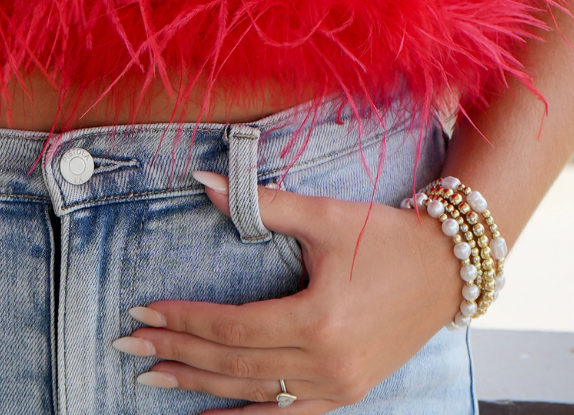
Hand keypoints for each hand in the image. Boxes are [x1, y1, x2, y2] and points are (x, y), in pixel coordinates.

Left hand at [111, 171, 460, 412]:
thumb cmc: (386, 236)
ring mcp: (337, 387)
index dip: (184, 319)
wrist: (446, 269)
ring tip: (152, 376)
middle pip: (234, 362)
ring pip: (253, 392)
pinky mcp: (345, 394)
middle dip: (177, 352)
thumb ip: (261, 203)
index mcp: (318, 320)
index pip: (232, 326)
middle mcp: (326, 363)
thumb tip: (204, 181)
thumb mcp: (325, 216)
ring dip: (199, 385)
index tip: (143, 309)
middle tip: (128, 341)